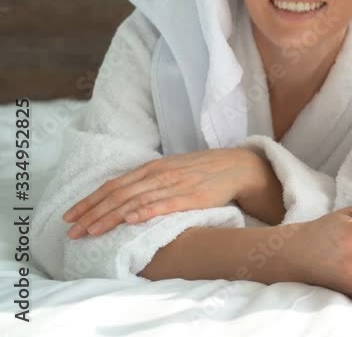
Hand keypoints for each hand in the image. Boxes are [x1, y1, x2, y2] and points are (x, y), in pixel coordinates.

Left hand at [63, 147, 269, 238]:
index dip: (89, 201)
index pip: (113, 185)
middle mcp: (158, 175)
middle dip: (91, 213)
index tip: (70, 216)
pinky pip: (163, 205)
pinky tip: (130, 220)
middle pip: (118, 195)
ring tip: (90, 231)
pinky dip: (145, 212)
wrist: (236, 166)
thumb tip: (124, 196)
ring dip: (110, 217)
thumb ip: (148, 181)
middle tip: (71, 231)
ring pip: (135, 202)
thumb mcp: (171, 170)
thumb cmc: (202, 171)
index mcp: (151, 168)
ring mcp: (174, 185)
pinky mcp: (191, 197)